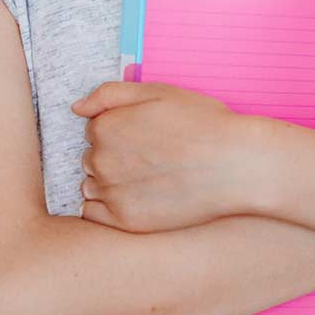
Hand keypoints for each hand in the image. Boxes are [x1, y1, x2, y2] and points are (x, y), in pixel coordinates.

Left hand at [71, 81, 268, 231]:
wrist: (237, 165)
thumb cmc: (204, 124)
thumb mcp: (160, 92)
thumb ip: (110, 94)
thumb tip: (76, 108)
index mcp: (106, 126)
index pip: (94, 129)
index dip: (121, 130)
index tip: (148, 134)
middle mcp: (101, 160)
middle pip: (91, 158)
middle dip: (113, 156)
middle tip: (153, 156)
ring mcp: (111, 193)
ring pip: (91, 185)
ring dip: (109, 182)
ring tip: (149, 178)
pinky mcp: (124, 221)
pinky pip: (93, 214)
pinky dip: (107, 207)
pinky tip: (137, 198)